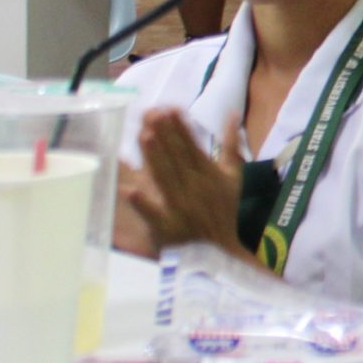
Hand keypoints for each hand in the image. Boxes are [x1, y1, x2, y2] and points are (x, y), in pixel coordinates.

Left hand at [123, 110, 247, 254]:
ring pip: (165, 179)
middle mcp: (196, 188)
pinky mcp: (167, 228)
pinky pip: (153, 214)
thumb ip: (231, 144)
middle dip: (165, 136)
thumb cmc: (225, 211)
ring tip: (144, 136)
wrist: (222, 253)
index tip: (169, 108)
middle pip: (177, 159)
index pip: (193, 146)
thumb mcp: (234, 177)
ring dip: (155, 158)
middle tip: (152, 113)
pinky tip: (128, 189)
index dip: (180, 128)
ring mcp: (180, 208)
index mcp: (210, 175)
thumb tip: (232, 114)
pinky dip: (142, 203)